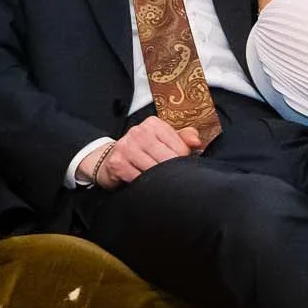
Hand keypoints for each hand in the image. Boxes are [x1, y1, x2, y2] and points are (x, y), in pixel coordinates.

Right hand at [85, 117, 204, 188]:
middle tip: (169, 176)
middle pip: (168, 159)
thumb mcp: (164, 139)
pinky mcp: (117, 163)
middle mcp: (139, 132)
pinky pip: (138, 178)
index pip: (180, 147)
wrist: (110, 158)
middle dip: (171, 171)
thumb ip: (184, 138)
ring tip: (157, 179)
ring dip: (158, 178)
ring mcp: (126, 146)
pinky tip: (143, 182)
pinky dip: (144, 184)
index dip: (182, 160)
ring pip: (154, 170)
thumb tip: (197, 143)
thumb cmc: (142, 149)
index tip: (177, 164)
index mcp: (154, 124)